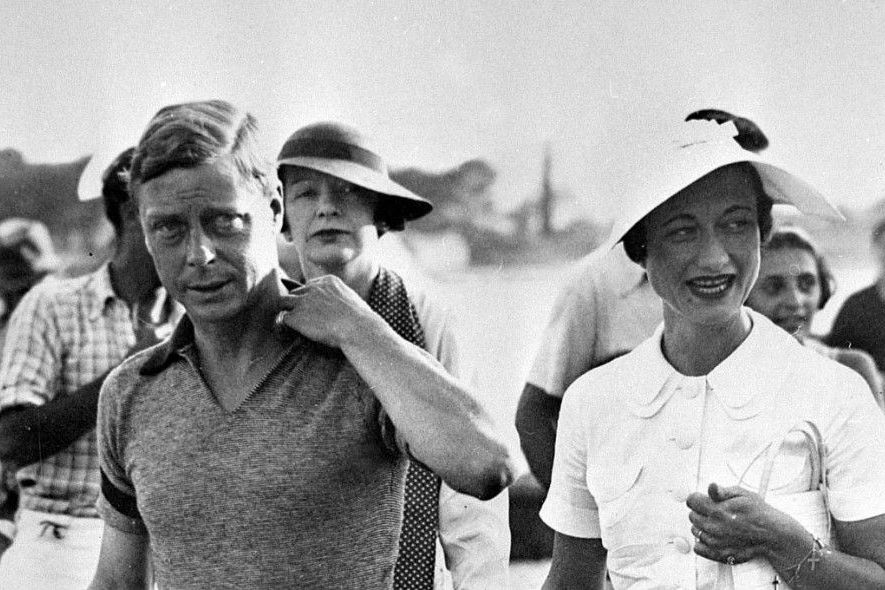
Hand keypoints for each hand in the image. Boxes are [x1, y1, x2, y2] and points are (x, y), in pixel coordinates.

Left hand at [275, 275, 377, 348]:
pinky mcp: (296, 316)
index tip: (314, 309)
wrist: (357, 328)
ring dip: (288, 311)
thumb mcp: (351, 300)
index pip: (309, 286)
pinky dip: (287, 325)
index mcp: (328, 281)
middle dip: (298, 304)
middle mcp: (313, 288)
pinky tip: (293, 332)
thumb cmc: (361, 319)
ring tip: (293, 324)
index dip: (309, 298)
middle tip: (303, 318)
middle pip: (296, 293)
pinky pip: (284, 318)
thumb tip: (338, 308)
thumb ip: (339, 298)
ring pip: (284, 302)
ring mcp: (302, 301)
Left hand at [686, 482, 804, 564]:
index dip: (697, 498)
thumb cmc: (758, 513)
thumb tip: (710, 486)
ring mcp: (715, 542)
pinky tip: (713, 536)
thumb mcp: (742, 494)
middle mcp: (714, 527)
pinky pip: (698, 548)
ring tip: (717, 524)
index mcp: (717, 510)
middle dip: (700, 511)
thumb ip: (722, 491)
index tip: (703, 499)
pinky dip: (702, 542)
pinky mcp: (718, 554)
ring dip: (702, 526)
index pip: (691, 501)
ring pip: (695, 531)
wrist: (772, 535)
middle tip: (713, 511)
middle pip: (692, 516)